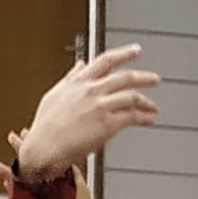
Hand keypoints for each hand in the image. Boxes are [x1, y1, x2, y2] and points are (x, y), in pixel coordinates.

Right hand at [8, 46, 159, 180]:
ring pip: (131, 96)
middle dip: (143, 77)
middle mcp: (91, 90)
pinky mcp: (106, 124)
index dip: (124, 53)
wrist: (43, 148)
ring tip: (153, 106)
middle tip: (154, 79)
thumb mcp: (54, 94)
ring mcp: (100, 106)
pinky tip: (148, 120)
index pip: (106, 60)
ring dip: (146, 101)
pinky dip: (143, 117)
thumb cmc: (45, 127)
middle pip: (125, 77)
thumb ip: (71, 77)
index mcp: (79, 81)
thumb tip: (80, 65)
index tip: (135, 51)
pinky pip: (131, 117)